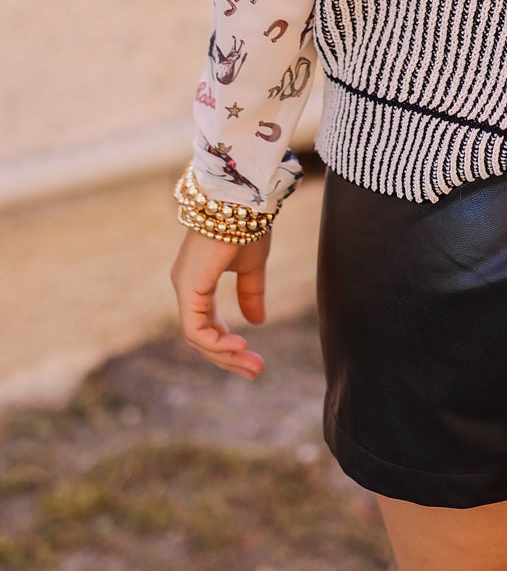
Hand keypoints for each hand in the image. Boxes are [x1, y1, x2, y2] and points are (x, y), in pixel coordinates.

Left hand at [170, 225, 271, 378]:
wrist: (244, 199)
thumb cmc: (247, 223)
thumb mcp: (253, 265)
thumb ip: (250, 293)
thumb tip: (256, 322)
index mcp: (198, 282)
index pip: (207, 325)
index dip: (228, 345)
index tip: (253, 357)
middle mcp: (187, 287)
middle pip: (201, 337)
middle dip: (229, 358)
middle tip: (256, 371)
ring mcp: (185, 288)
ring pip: (197, 337)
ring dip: (225, 355)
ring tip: (253, 365)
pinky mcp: (188, 287)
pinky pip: (195, 328)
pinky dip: (216, 342)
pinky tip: (240, 346)